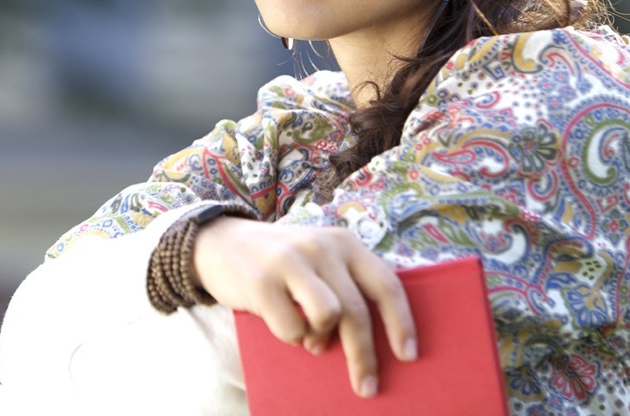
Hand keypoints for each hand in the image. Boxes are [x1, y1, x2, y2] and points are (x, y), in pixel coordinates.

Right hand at [192, 217, 415, 397]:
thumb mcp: (318, 260)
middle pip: (358, 311)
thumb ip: (345, 284)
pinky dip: (291, 337)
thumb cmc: (280, 262)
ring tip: (312, 341)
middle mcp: (321, 247)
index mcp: (344, 243)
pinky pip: (292, 328)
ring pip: (329, 316)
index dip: (402, 322)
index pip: (385, 284)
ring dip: (322, 339)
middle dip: (365, 356)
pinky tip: (280, 323)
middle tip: (366, 386)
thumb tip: (376, 339)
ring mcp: (291, 261)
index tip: (409, 355)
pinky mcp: (263, 281)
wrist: (220, 243)